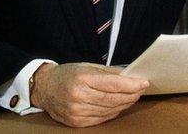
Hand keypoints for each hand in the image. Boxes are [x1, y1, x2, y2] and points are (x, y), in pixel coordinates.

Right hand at [30, 62, 148, 127]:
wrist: (44, 88)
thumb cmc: (67, 74)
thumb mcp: (87, 66)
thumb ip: (108, 72)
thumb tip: (129, 75)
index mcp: (81, 78)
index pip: (113, 84)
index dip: (131, 84)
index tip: (143, 82)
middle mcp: (78, 96)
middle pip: (113, 99)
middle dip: (131, 94)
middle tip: (141, 90)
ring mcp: (77, 111)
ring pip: (109, 110)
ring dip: (124, 104)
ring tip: (132, 97)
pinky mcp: (77, 122)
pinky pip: (101, 118)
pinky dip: (113, 112)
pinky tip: (118, 106)